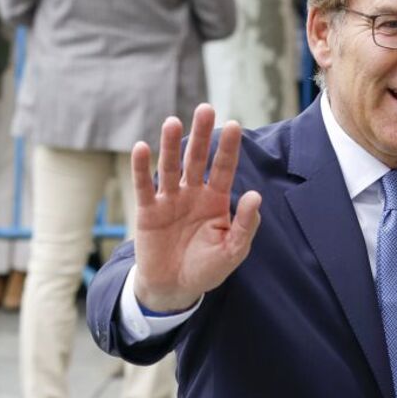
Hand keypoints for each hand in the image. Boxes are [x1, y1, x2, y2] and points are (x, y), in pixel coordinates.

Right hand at [131, 105, 261, 311]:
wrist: (175, 288)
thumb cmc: (207, 268)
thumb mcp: (232, 251)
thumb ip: (245, 225)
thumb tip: (255, 196)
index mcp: (216, 200)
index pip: (223, 168)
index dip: (228, 148)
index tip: (233, 124)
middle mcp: (192, 193)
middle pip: (196, 158)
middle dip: (201, 134)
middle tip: (205, 108)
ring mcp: (169, 200)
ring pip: (170, 166)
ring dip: (171, 145)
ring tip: (173, 123)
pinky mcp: (148, 211)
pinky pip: (144, 186)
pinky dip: (141, 168)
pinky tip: (142, 148)